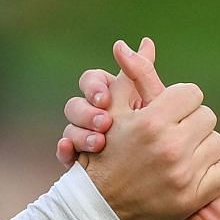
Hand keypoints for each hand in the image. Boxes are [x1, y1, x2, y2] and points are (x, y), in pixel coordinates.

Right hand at [57, 38, 152, 166]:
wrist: (144, 177)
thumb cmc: (155, 134)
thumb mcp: (148, 103)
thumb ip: (145, 75)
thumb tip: (147, 42)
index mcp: (106, 97)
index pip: (91, 80)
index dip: (95, 87)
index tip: (104, 97)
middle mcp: (90, 116)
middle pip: (74, 105)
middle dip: (86, 112)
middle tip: (103, 123)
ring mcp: (82, 140)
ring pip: (68, 129)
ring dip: (79, 134)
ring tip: (97, 142)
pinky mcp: (78, 161)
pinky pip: (64, 153)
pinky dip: (65, 151)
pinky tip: (70, 153)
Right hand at [62, 39, 219, 219]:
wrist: (98, 208)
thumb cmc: (104, 153)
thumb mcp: (114, 111)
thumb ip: (133, 75)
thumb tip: (146, 42)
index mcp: (152, 122)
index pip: (191, 93)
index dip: (182, 100)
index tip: (173, 110)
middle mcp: (170, 147)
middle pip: (207, 117)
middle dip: (194, 121)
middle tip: (181, 130)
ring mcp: (184, 175)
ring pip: (218, 143)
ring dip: (206, 143)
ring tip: (190, 148)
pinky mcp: (193, 197)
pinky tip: (214, 159)